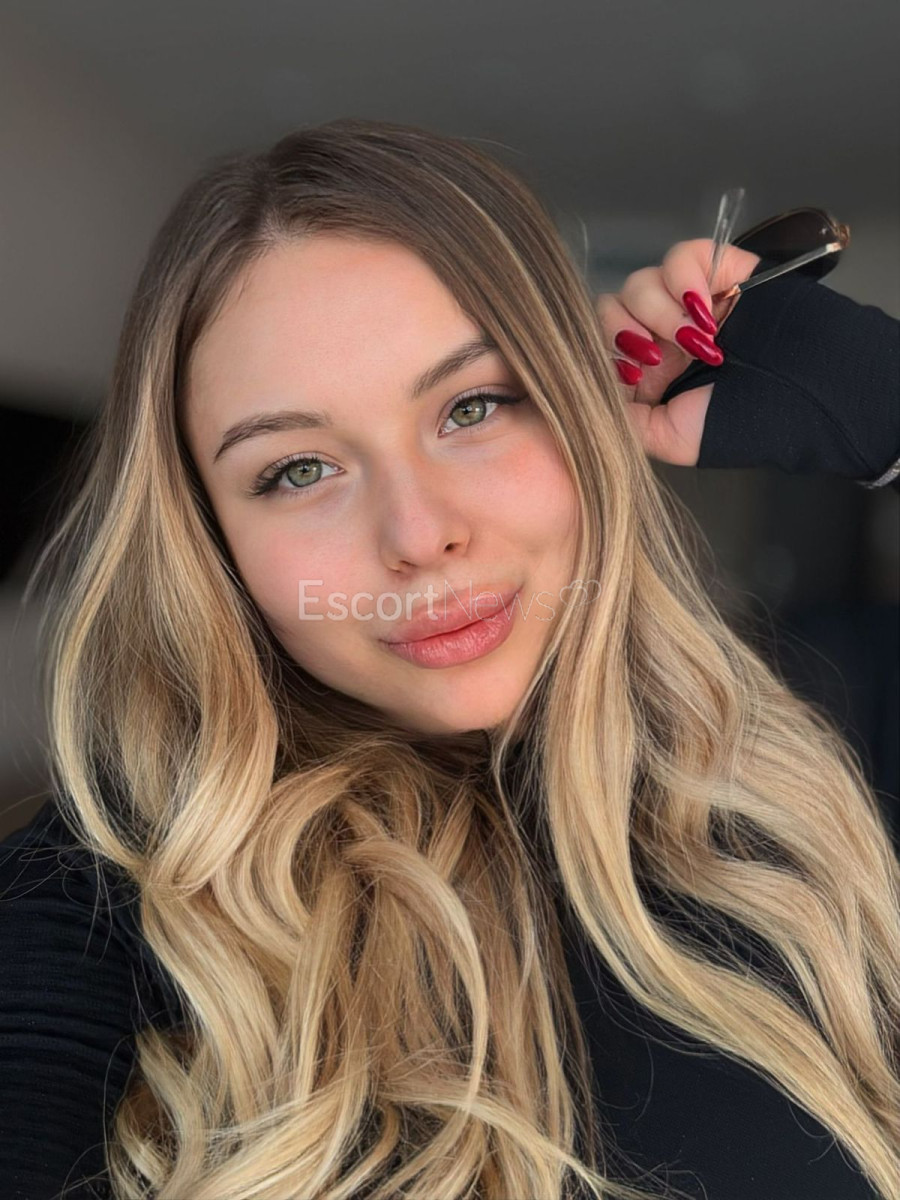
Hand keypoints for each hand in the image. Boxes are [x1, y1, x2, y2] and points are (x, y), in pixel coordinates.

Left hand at [595, 238, 760, 466]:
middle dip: (625, 332)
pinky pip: (681, 256)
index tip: (630, 376)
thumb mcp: (670, 440)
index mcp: (650, 371)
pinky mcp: (719, 269)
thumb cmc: (747, 423)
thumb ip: (625, 420)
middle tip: (657, 360)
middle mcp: (664, 334)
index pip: (599, 344)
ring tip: (698, 342)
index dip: (603, 354)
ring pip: (640, 282)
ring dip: (662, 313)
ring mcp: (689, 301)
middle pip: (611, 307)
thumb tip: (592, 393)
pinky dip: (686, 280)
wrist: (807, 398)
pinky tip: (707, 311)